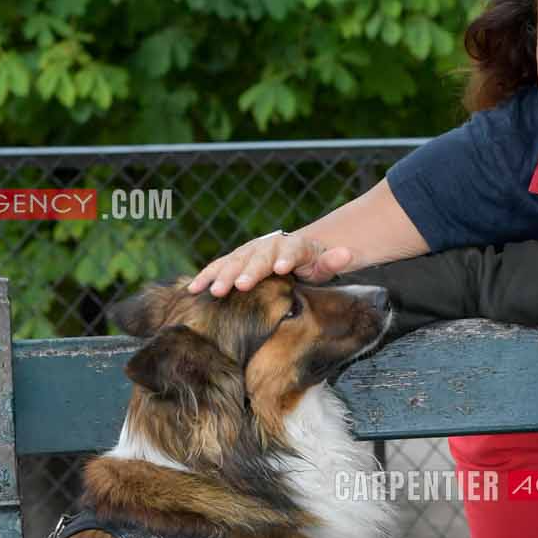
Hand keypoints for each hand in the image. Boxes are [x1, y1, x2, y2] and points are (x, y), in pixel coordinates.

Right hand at [187, 230, 354, 295]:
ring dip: (222, 276)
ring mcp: (249, 252)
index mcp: (293, 245)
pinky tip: (191, 289)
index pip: (290, 250)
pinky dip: (205, 277)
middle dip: (248, 271)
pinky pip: (218, 268)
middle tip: (240, 285)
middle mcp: (268, 246)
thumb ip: (334, 260)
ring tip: (213, 291)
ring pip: (234, 262)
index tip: (282, 267)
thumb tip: (346, 254)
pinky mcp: (235, 261)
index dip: (286, 257)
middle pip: (257, 257)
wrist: (298, 250)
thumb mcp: (328, 260)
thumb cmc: (314, 260)